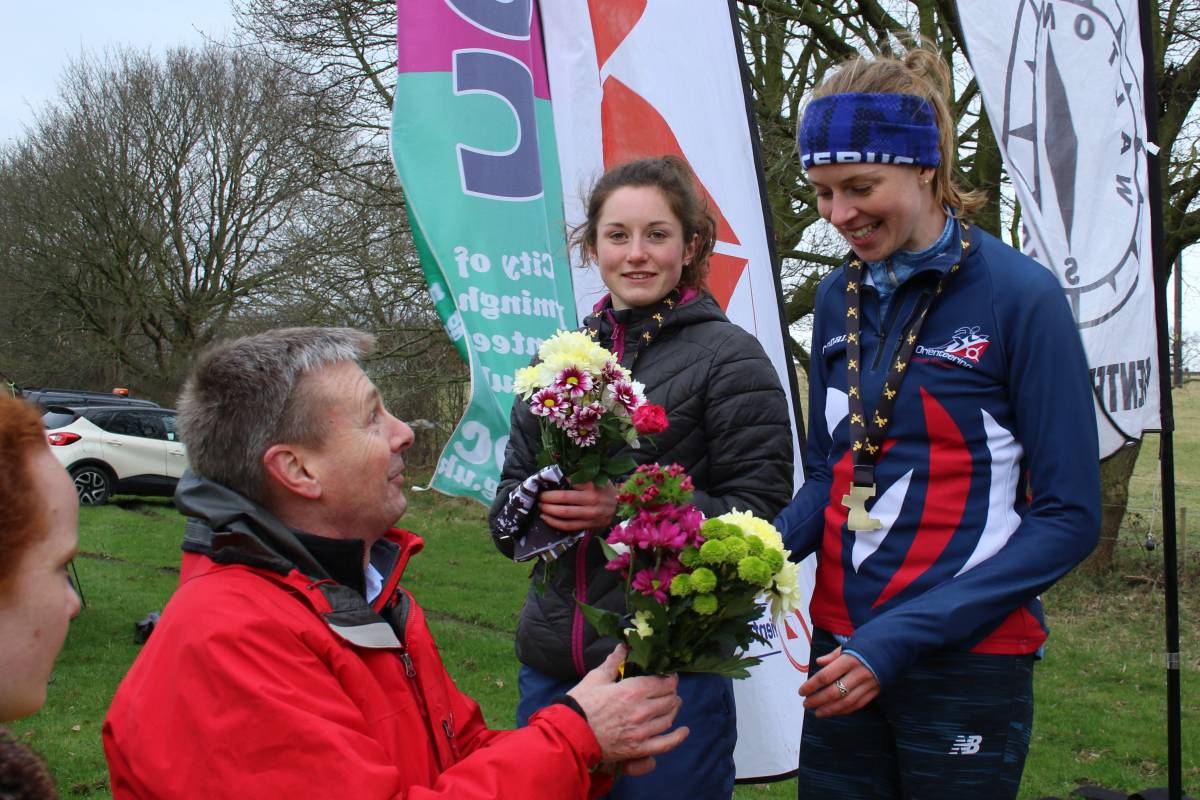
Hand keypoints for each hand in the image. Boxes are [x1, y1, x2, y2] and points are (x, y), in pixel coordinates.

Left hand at [539, 481, 616, 530]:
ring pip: (565, 515)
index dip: (553, 485)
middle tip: (538, 497)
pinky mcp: (588, 526)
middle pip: (564, 500)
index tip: (543, 485)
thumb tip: (556, 477)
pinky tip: (546, 518)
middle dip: (547, 499)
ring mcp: (590, 515)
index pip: (568, 484)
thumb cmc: (604, 490)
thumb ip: (578, 478)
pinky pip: (568, 526)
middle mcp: (592, 501)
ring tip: (540, 507)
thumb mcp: (595, 479)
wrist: (620, 507)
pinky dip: (555, 523)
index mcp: (592, 486)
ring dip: (549, 511)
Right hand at [567, 646, 689, 772]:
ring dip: (673, 709)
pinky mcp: (638, 749)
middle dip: (672, 692)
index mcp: (632, 690)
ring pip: (668, 718)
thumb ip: (614, 662)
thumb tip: (623, 646)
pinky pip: (664, 744)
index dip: (669, 677)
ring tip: (673, 704)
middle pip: (669, 699)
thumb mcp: (596, 677)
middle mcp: (641, 710)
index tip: (669, 675)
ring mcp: (641, 731)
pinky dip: (677, 738)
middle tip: (669, 688)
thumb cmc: (580, 703)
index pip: (662, 682)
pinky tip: (684, 731)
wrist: (570, 733)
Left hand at [798, 646, 879, 716]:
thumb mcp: (850, 644)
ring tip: (817, 712)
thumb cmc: (869, 642)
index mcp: (850, 659)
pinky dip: (845, 710)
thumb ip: (833, 656)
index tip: (801, 691)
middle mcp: (859, 673)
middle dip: (818, 700)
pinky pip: (858, 704)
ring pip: (846, 702)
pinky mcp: (876, 691)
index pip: (826, 676)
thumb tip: (818, 662)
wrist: (896, 645)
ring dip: (830, 709)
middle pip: (834, 692)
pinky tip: (834, 712)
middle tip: (806, 704)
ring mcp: (869, 684)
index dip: (812, 685)